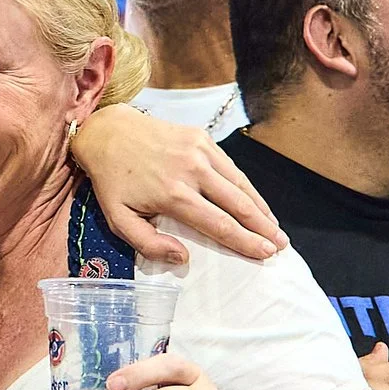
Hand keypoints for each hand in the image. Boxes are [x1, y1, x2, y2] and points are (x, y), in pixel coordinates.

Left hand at [73, 103, 284, 263]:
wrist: (108, 132)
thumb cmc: (113, 181)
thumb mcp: (118, 219)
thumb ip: (148, 244)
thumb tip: (183, 258)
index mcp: (173, 194)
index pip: (219, 223)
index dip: (245, 241)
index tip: (265, 254)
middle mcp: (192, 170)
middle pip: (237, 204)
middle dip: (263, 227)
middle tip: (280, 245)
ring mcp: (199, 150)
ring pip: (240, 184)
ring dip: (261, 207)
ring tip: (275, 228)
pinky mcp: (201, 137)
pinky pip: (230, 167)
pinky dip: (246, 186)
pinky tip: (255, 201)